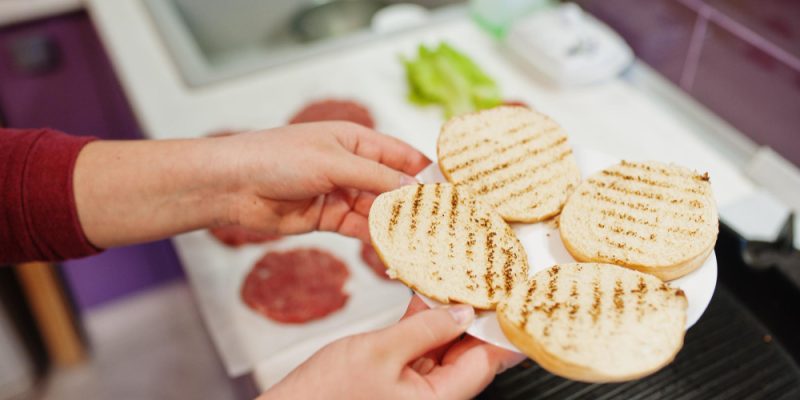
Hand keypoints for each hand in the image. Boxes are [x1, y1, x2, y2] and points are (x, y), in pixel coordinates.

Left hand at [217, 122, 429, 241]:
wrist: (232, 186)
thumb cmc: (277, 158)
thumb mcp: (333, 163)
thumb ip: (376, 178)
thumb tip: (415, 188)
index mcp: (356, 140)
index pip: (402, 155)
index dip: (427, 172)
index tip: (452, 192)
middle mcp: (352, 166)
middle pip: (393, 186)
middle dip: (415, 204)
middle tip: (442, 224)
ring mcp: (340, 193)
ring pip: (379, 210)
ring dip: (397, 225)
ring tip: (423, 241)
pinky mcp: (328, 218)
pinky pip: (360, 228)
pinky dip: (376, 238)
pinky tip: (394, 248)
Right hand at [260, 296, 524, 399]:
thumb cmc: (325, 397)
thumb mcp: (380, 352)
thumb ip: (424, 329)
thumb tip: (461, 313)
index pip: (484, 363)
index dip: (501, 332)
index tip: (516, 305)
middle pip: (467, 357)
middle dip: (475, 320)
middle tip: (484, 282)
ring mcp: (411, 392)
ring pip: (444, 352)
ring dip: (448, 319)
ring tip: (456, 283)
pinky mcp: (393, 382)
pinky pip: (419, 352)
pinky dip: (423, 327)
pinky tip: (425, 300)